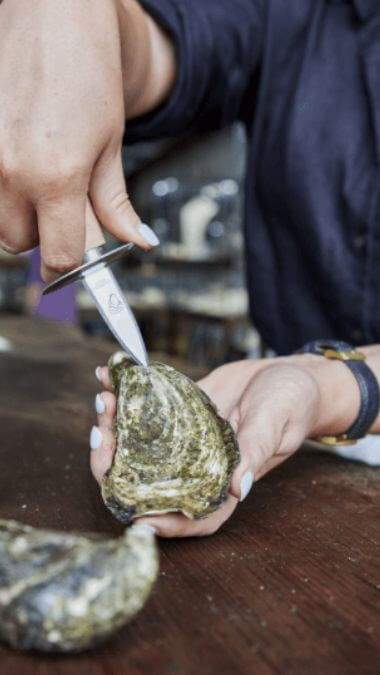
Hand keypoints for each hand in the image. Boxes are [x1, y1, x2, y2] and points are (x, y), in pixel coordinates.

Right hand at [0, 0, 153, 281]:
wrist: (53, 16)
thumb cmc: (87, 71)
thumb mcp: (111, 145)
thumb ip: (115, 203)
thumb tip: (136, 241)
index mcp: (55, 177)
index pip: (59, 257)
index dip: (71, 267)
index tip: (78, 263)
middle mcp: (10, 172)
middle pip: (21, 244)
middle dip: (44, 235)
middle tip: (63, 205)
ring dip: (19, 215)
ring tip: (42, 177)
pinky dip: (2, 190)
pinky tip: (22, 162)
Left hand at [91, 356, 333, 537]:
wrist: (285, 374)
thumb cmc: (291, 405)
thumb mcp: (276, 425)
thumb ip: (256, 452)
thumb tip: (239, 489)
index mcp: (225, 482)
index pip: (192, 517)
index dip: (164, 524)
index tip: (137, 519)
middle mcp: (197, 467)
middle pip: (149, 481)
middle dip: (117, 464)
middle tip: (103, 434)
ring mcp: (182, 440)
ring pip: (139, 445)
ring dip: (114, 426)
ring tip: (105, 399)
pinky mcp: (175, 414)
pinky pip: (145, 410)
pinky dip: (125, 395)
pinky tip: (109, 376)